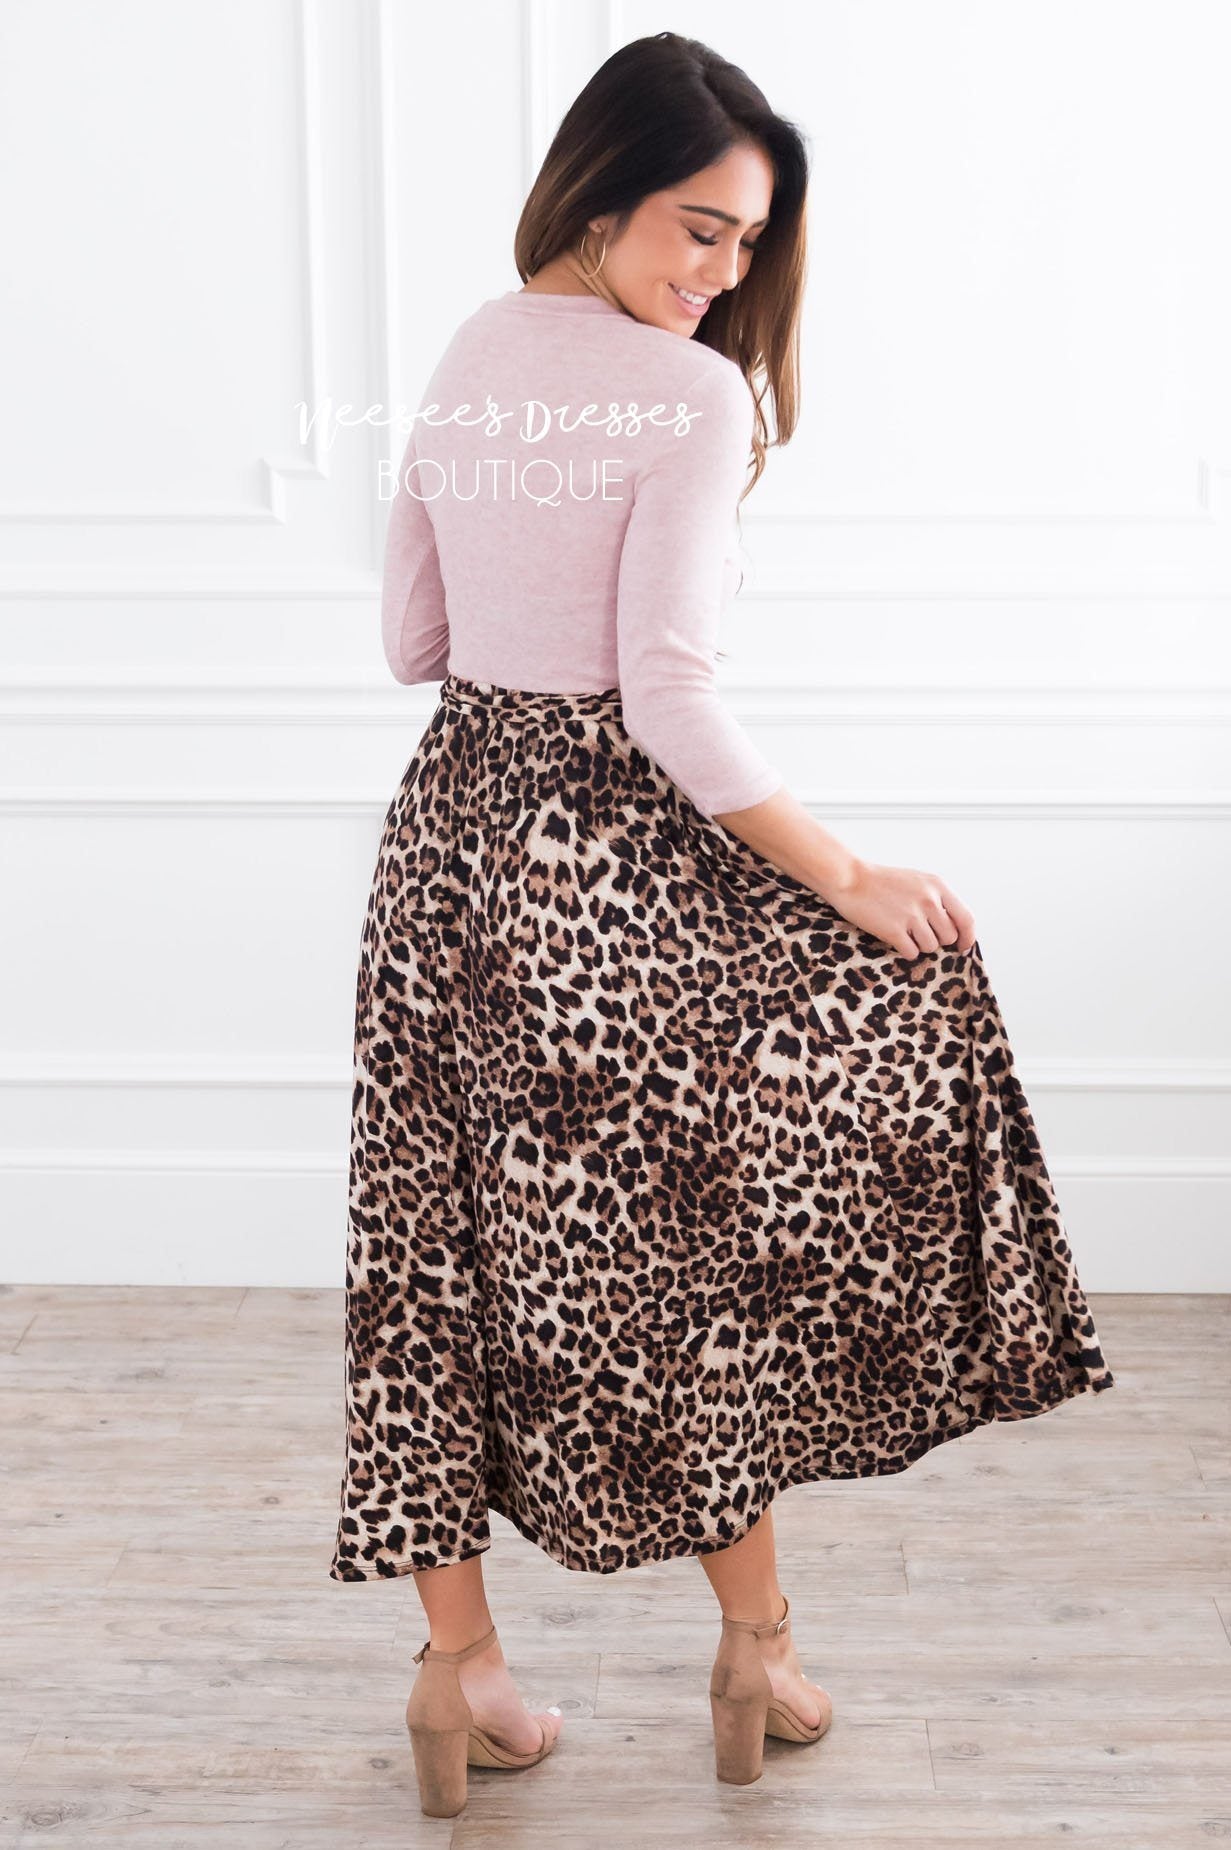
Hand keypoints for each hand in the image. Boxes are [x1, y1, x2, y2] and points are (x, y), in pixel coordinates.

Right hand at [820, 858, 976, 960]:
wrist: (850, 878)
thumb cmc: (882, 881)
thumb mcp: (917, 880)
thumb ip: (937, 898)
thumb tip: (955, 927)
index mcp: (937, 886)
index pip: (966, 919)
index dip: (967, 937)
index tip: (962, 947)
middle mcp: (928, 900)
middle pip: (948, 937)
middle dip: (936, 940)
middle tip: (919, 933)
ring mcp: (911, 915)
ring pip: (930, 947)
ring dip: (919, 945)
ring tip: (903, 931)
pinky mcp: (894, 930)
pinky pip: (912, 953)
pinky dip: (905, 950)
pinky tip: (894, 938)